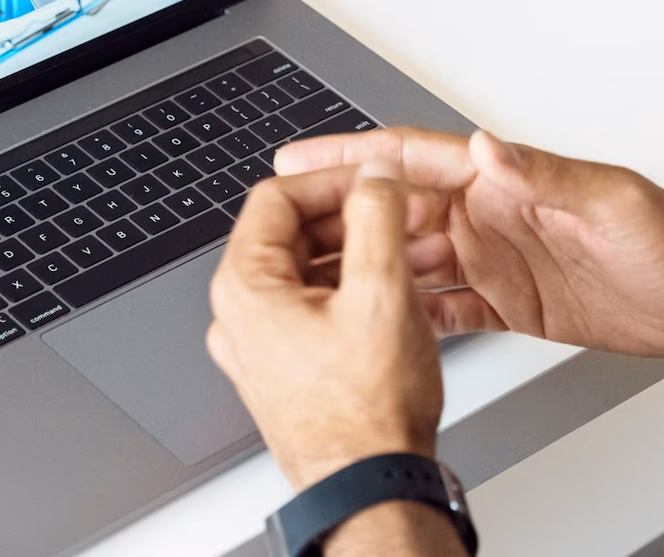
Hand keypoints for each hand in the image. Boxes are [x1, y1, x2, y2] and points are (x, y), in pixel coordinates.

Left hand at [207, 163, 443, 490]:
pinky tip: (406, 293)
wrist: (372, 487)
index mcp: (246, 289)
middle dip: (359, 219)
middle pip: (295, 234)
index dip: (334, 179)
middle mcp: (242, 317)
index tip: (376, 180)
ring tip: (420, 254)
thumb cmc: (368, 412)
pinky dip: (359, 291)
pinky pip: (318, 310)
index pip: (277, 197)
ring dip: (366, 254)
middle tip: (407, 214)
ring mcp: (263, 348)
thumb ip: (377, 218)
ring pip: (312, 272)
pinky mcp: (289, 371)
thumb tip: (375, 176)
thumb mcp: (381, 292)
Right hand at [275, 128, 663, 358]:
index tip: (300, 156)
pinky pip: (442, 306)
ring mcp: (497, 259)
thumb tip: (486, 146)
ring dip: (360, 262)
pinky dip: (405, 311)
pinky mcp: (509, 303)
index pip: (414, 160)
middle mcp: (493, 215)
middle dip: (338, 212)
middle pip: (395, 210)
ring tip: (306, 273)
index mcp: (506, 182)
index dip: (353, 156)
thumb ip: (545, 175)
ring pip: (408, 258)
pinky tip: (370, 320)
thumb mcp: (610, 203)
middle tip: (281, 224)